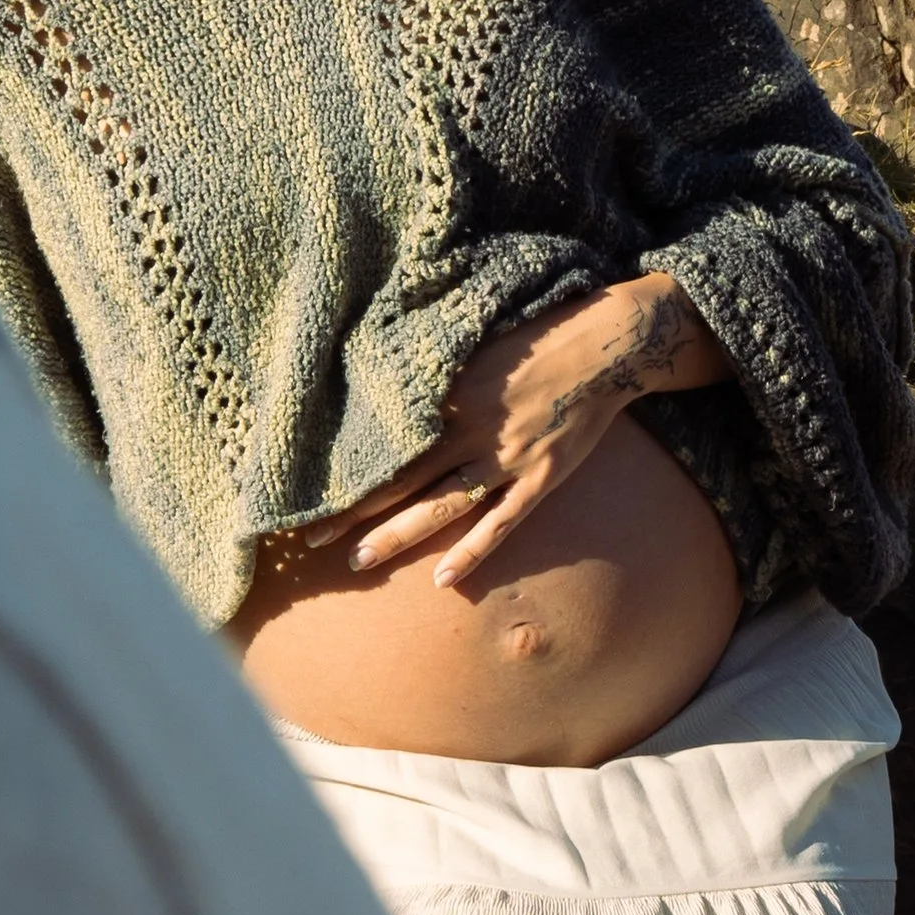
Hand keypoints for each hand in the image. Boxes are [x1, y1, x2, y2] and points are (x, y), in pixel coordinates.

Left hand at [315, 273, 728, 591]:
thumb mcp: (476, 341)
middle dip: (356, 511)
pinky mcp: (541, 478)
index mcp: (449, 393)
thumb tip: (386, 379)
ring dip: (400, 534)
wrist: (606, 345)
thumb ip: (436, 371)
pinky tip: (443, 579)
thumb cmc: (537, 335)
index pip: (387, 441)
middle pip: (403, 478)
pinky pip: (501, 523)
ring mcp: (507, 457)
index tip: (308, 489)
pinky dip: (472, 551)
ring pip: (443, 505)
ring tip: (360, 561)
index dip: (348, 469)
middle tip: (313, 540)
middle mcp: (471, 428)